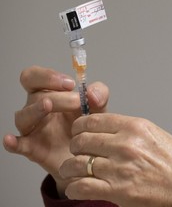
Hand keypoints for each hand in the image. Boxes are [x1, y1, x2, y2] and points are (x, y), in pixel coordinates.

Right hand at [2, 66, 108, 195]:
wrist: (93, 155)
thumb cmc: (90, 127)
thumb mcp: (99, 107)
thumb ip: (100, 94)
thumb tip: (91, 94)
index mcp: (51, 95)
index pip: (35, 77)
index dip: (48, 76)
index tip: (70, 84)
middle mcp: (39, 110)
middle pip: (34, 95)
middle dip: (56, 95)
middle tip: (77, 102)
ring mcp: (35, 130)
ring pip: (23, 116)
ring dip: (35, 109)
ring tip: (48, 106)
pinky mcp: (35, 150)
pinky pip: (19, 145)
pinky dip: (13, 142)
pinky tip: (11, 140)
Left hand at [59, 113, 171, 206]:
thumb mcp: (153, 134)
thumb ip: (126, 130)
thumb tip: (103, 130)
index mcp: (134, 126)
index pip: (93, 120)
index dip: (79, 126)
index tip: (78, 131)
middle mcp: (126, 144)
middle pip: (82, 140)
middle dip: (74, 146)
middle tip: (76, 151)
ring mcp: (121, 168)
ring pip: (78, 163)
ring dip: (69, 167)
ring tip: (70, 169)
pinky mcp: (119, 191)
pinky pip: (82, 186)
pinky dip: (74, 187)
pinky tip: (76, 186)